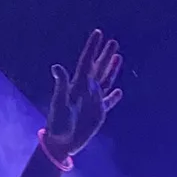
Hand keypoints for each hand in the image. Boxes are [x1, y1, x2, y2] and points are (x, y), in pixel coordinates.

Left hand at [45, 29, 122, 158]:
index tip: (98, 33)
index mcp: (77, 85)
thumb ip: (61, 84)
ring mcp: (93, 101)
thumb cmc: (57, 123)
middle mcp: (86, 90)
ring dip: (111, 69)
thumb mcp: (59, 102)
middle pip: (98, 69)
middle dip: (105, 55)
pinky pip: (108, 102)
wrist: (61, 142)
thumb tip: (57, 66)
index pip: (86, 62)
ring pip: (105, 81)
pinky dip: (113, 97)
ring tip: (117, 57)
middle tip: (112, 41)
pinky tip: (118, 91)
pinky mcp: (99, 113)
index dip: (92, 48)